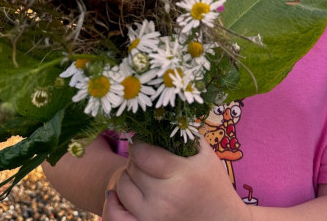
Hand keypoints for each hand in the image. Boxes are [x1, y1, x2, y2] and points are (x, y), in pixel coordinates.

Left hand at [103, 138, 248, 220]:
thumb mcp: (205, 155)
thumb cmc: (213, 184)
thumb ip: (185, 134)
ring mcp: (153, 217)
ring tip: (141, 175)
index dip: (139, 143)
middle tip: (146, 158)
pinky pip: (116, 216)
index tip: (143, 140)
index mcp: (181, 174)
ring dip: (128, 177)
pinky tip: (118, 194)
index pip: (143, 153)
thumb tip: (162, 115)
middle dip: (136, 159)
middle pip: (132, 168)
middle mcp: (165, 197)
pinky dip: (112, 203)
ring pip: (122, 188)